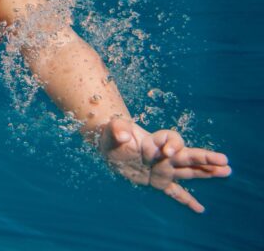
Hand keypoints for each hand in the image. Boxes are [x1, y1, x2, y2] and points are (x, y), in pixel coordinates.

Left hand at [98, 118, 230, 212]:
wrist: (111, 146)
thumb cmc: (112, 135)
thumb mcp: (112, 129)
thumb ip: (117, 129)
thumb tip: (124, 136)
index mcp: (153, 141)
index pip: (171, 139)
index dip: (173, 143)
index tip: (169, 151)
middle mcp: (163, 155)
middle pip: (187, 155)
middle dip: (205, 158)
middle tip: (224, 160)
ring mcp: (163, 169)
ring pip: (188, 171)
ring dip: (206, 172)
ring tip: (226, 172)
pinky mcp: (158, 182)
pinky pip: (175, 191)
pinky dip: (186, 200)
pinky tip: (200, 209)